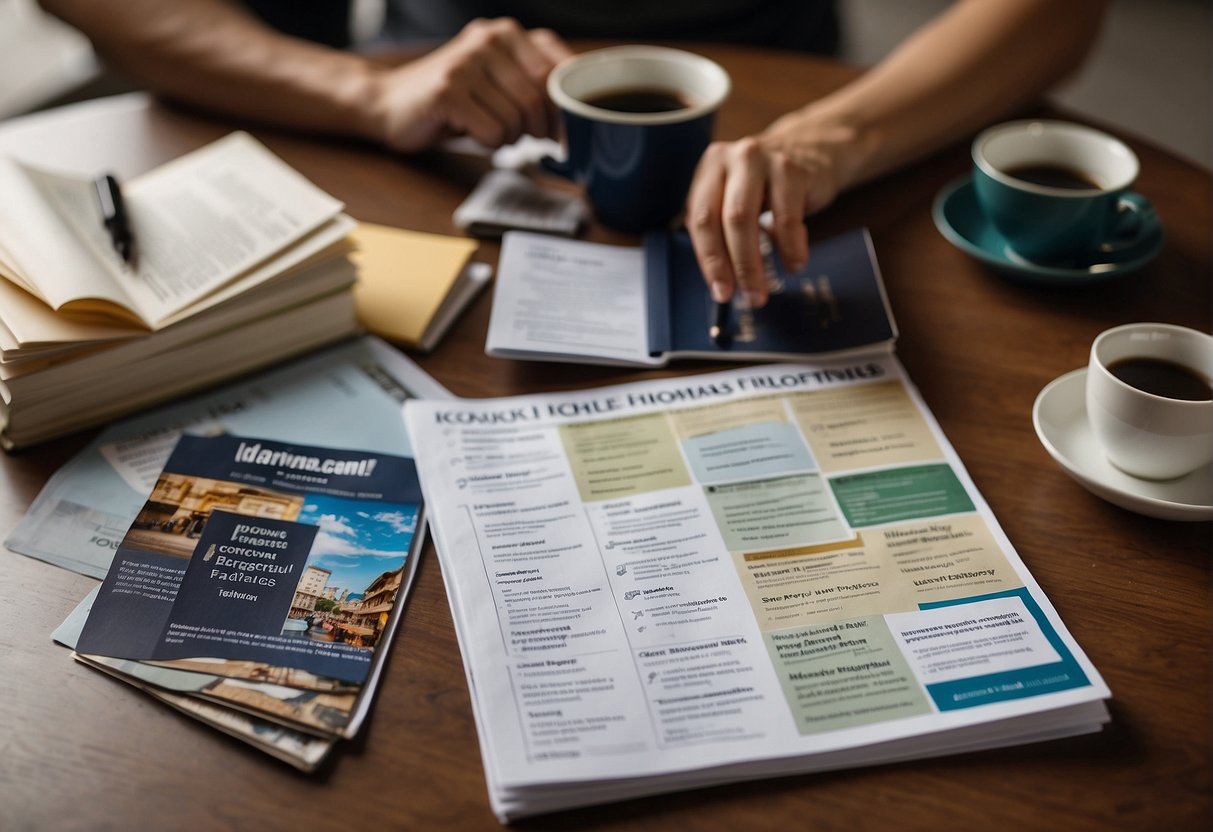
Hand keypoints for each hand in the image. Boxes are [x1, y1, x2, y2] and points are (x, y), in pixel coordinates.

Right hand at [368, 18, 572, 151]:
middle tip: (522, 137)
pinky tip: (469, 131)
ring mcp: (467, 61)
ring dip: (509, 138)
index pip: (560, 72)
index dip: (565, 110)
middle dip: (537, 129)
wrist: (389, 102)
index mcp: (509, 33)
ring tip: (488, 129)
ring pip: (517, 118)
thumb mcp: (499, 81)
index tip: (560, 132)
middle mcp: (490, 38)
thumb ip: (536, 82)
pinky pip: (493, 131)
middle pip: (540, 98)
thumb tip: (583, 112)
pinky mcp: (449, 89)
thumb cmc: (453, 99)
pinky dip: (487, 143)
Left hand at [684, 113, 849, 306]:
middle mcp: (731, 160)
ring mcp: (761, 161)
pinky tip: (794, 264)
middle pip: (723, 221)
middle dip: (733, 267)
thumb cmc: (767, 185)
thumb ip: (725, 233)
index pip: (700, 220)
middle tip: (744, 297)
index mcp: (709, 169)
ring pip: (747, 220)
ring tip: (762, 291)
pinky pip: (788, 218)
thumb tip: (724, 286)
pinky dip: (790, 248)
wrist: (812, 147)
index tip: (720, 291)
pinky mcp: (792, 169)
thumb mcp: (737, 197)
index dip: (709, 260)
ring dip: (754, 265)